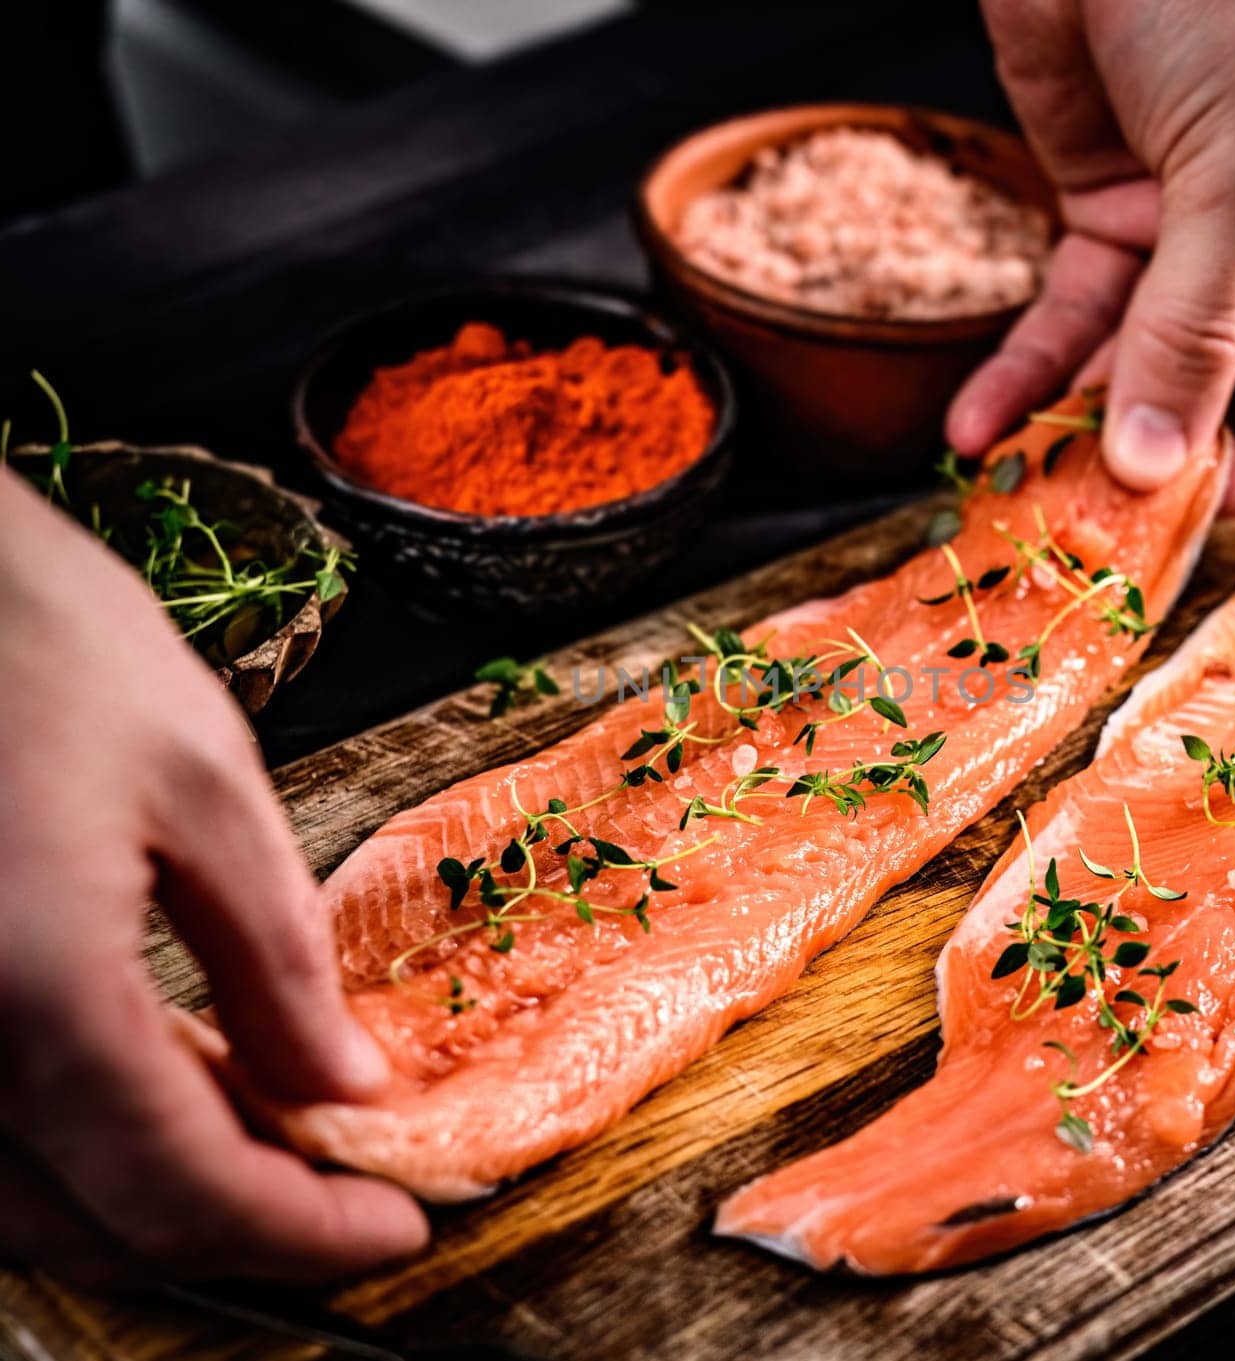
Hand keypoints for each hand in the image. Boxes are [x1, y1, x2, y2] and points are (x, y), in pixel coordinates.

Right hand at [0, 472, 426, 1283]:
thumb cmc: (42, 640)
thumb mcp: (203, 783)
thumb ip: (276, 961)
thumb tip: (344, 1089)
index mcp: (35, 990)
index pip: (183, 1185)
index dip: (303, 1234)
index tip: (399, 1230)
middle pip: (90, 1226)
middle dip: (234, 1234)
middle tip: (346, 1199)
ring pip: (14, 1211)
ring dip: (145, 1207)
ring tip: (271, 1153)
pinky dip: (68, 1157)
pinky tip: (156, 1103)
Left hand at [949, 0, 1234, 513]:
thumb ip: (1202, 329)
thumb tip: (1158, 467)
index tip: (1195, 511)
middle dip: (1165, 455)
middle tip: (1090, 520)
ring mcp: (1204, 237)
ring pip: (1146, 368)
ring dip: (1080, 428)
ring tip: (1019, 485)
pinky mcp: (1114, 218)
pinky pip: (1072, 323)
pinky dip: (1024, 375)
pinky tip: (975, 429)